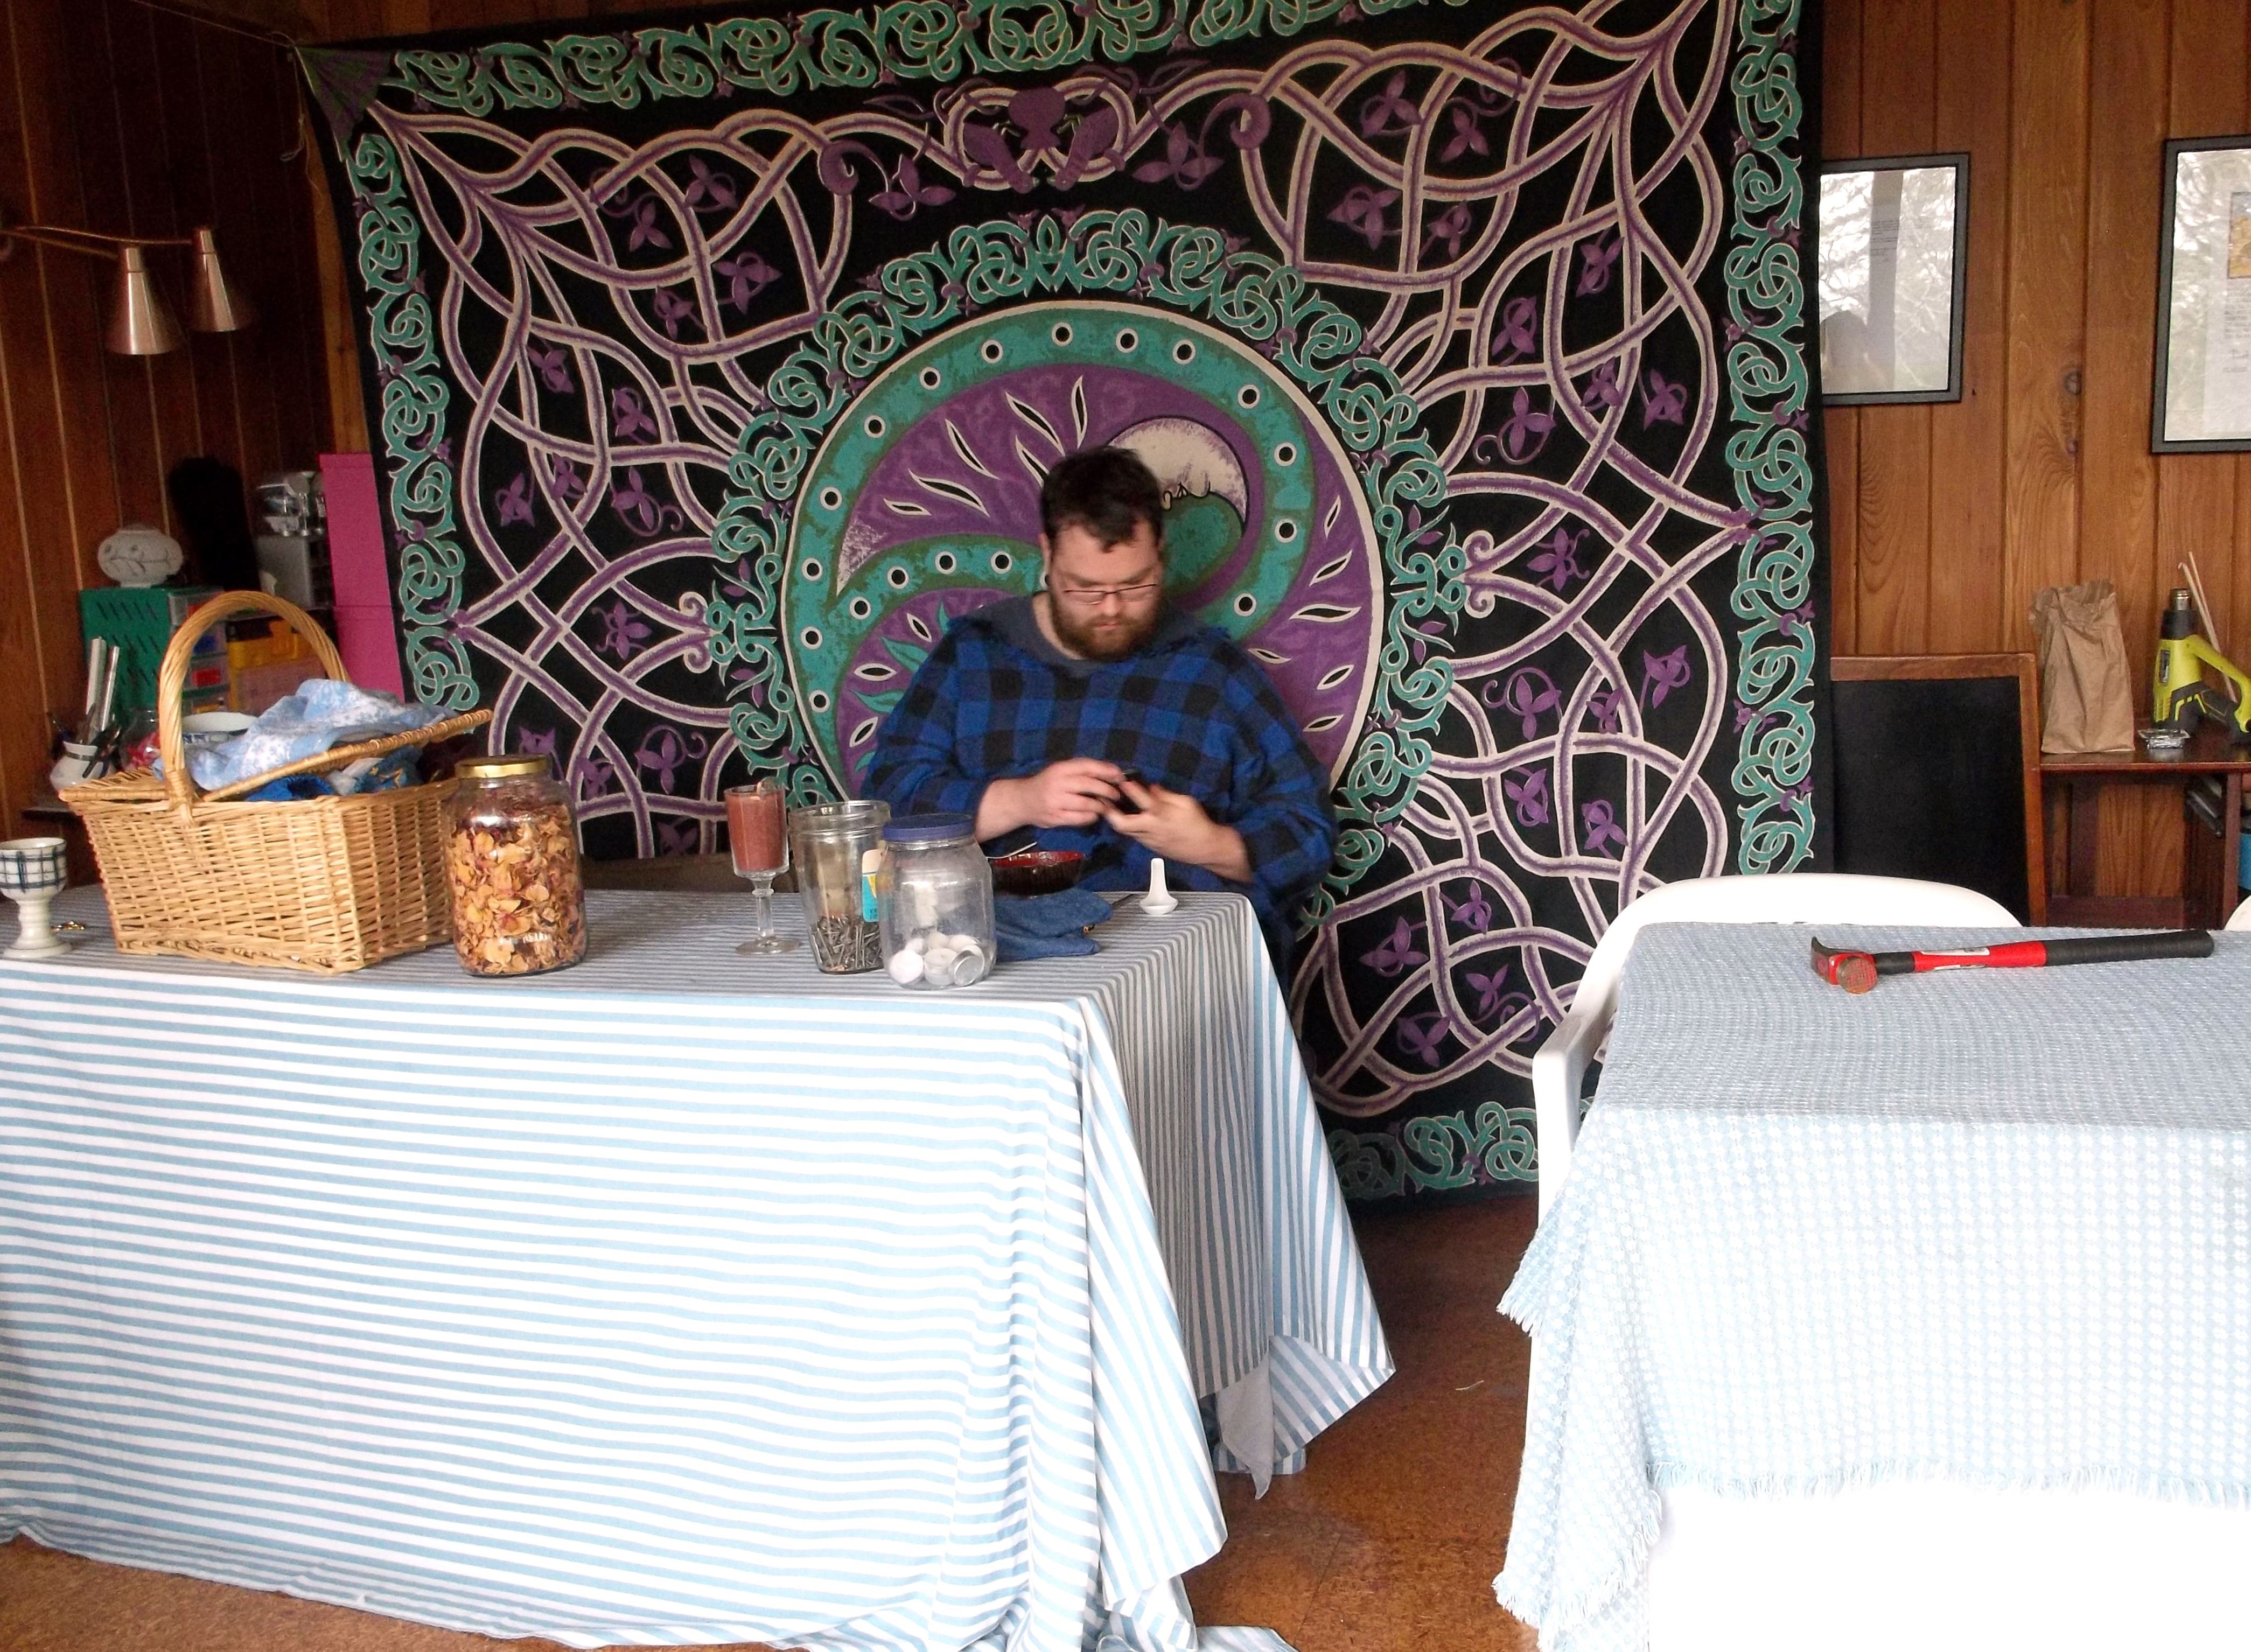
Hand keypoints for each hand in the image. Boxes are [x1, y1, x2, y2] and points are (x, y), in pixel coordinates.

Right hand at [976, 758, 1124, 835]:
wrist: (1022, 801)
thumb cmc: (1047, 783)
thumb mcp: (1060, 771)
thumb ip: (1081, 771)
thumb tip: (1112, 772)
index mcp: (1060, 768)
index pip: (1087, 766)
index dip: (1106, 770)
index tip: (1120, 775)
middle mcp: (1057, 783)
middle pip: (1089, 785)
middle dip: (1107, 789)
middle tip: (1117, 794)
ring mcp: (1055, 801)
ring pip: (1086, 804)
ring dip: (1101, 806)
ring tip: (1107, 806)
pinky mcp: (1055, 817)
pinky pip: (1079, 818)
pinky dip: (1090, 817)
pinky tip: (1094, 815)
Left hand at [1105, 779, 1252, 882]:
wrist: (1206, 849)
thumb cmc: (1198, 823)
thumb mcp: (1186, 803)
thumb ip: (1166, 795)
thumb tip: (1150, 787)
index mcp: (1163, 816)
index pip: (1144, 801)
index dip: (1132, 790)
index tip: (1122, 780)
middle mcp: (1152, 829)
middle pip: (1123, 824)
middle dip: (1109, 812)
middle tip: (1102, 798)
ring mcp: (1149, 840)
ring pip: (1125, 831)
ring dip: (1115, 818)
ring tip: (1107, 805)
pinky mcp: (1150, 847)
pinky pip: (1134, 835)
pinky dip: (1127, 825)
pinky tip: (1125, 816)